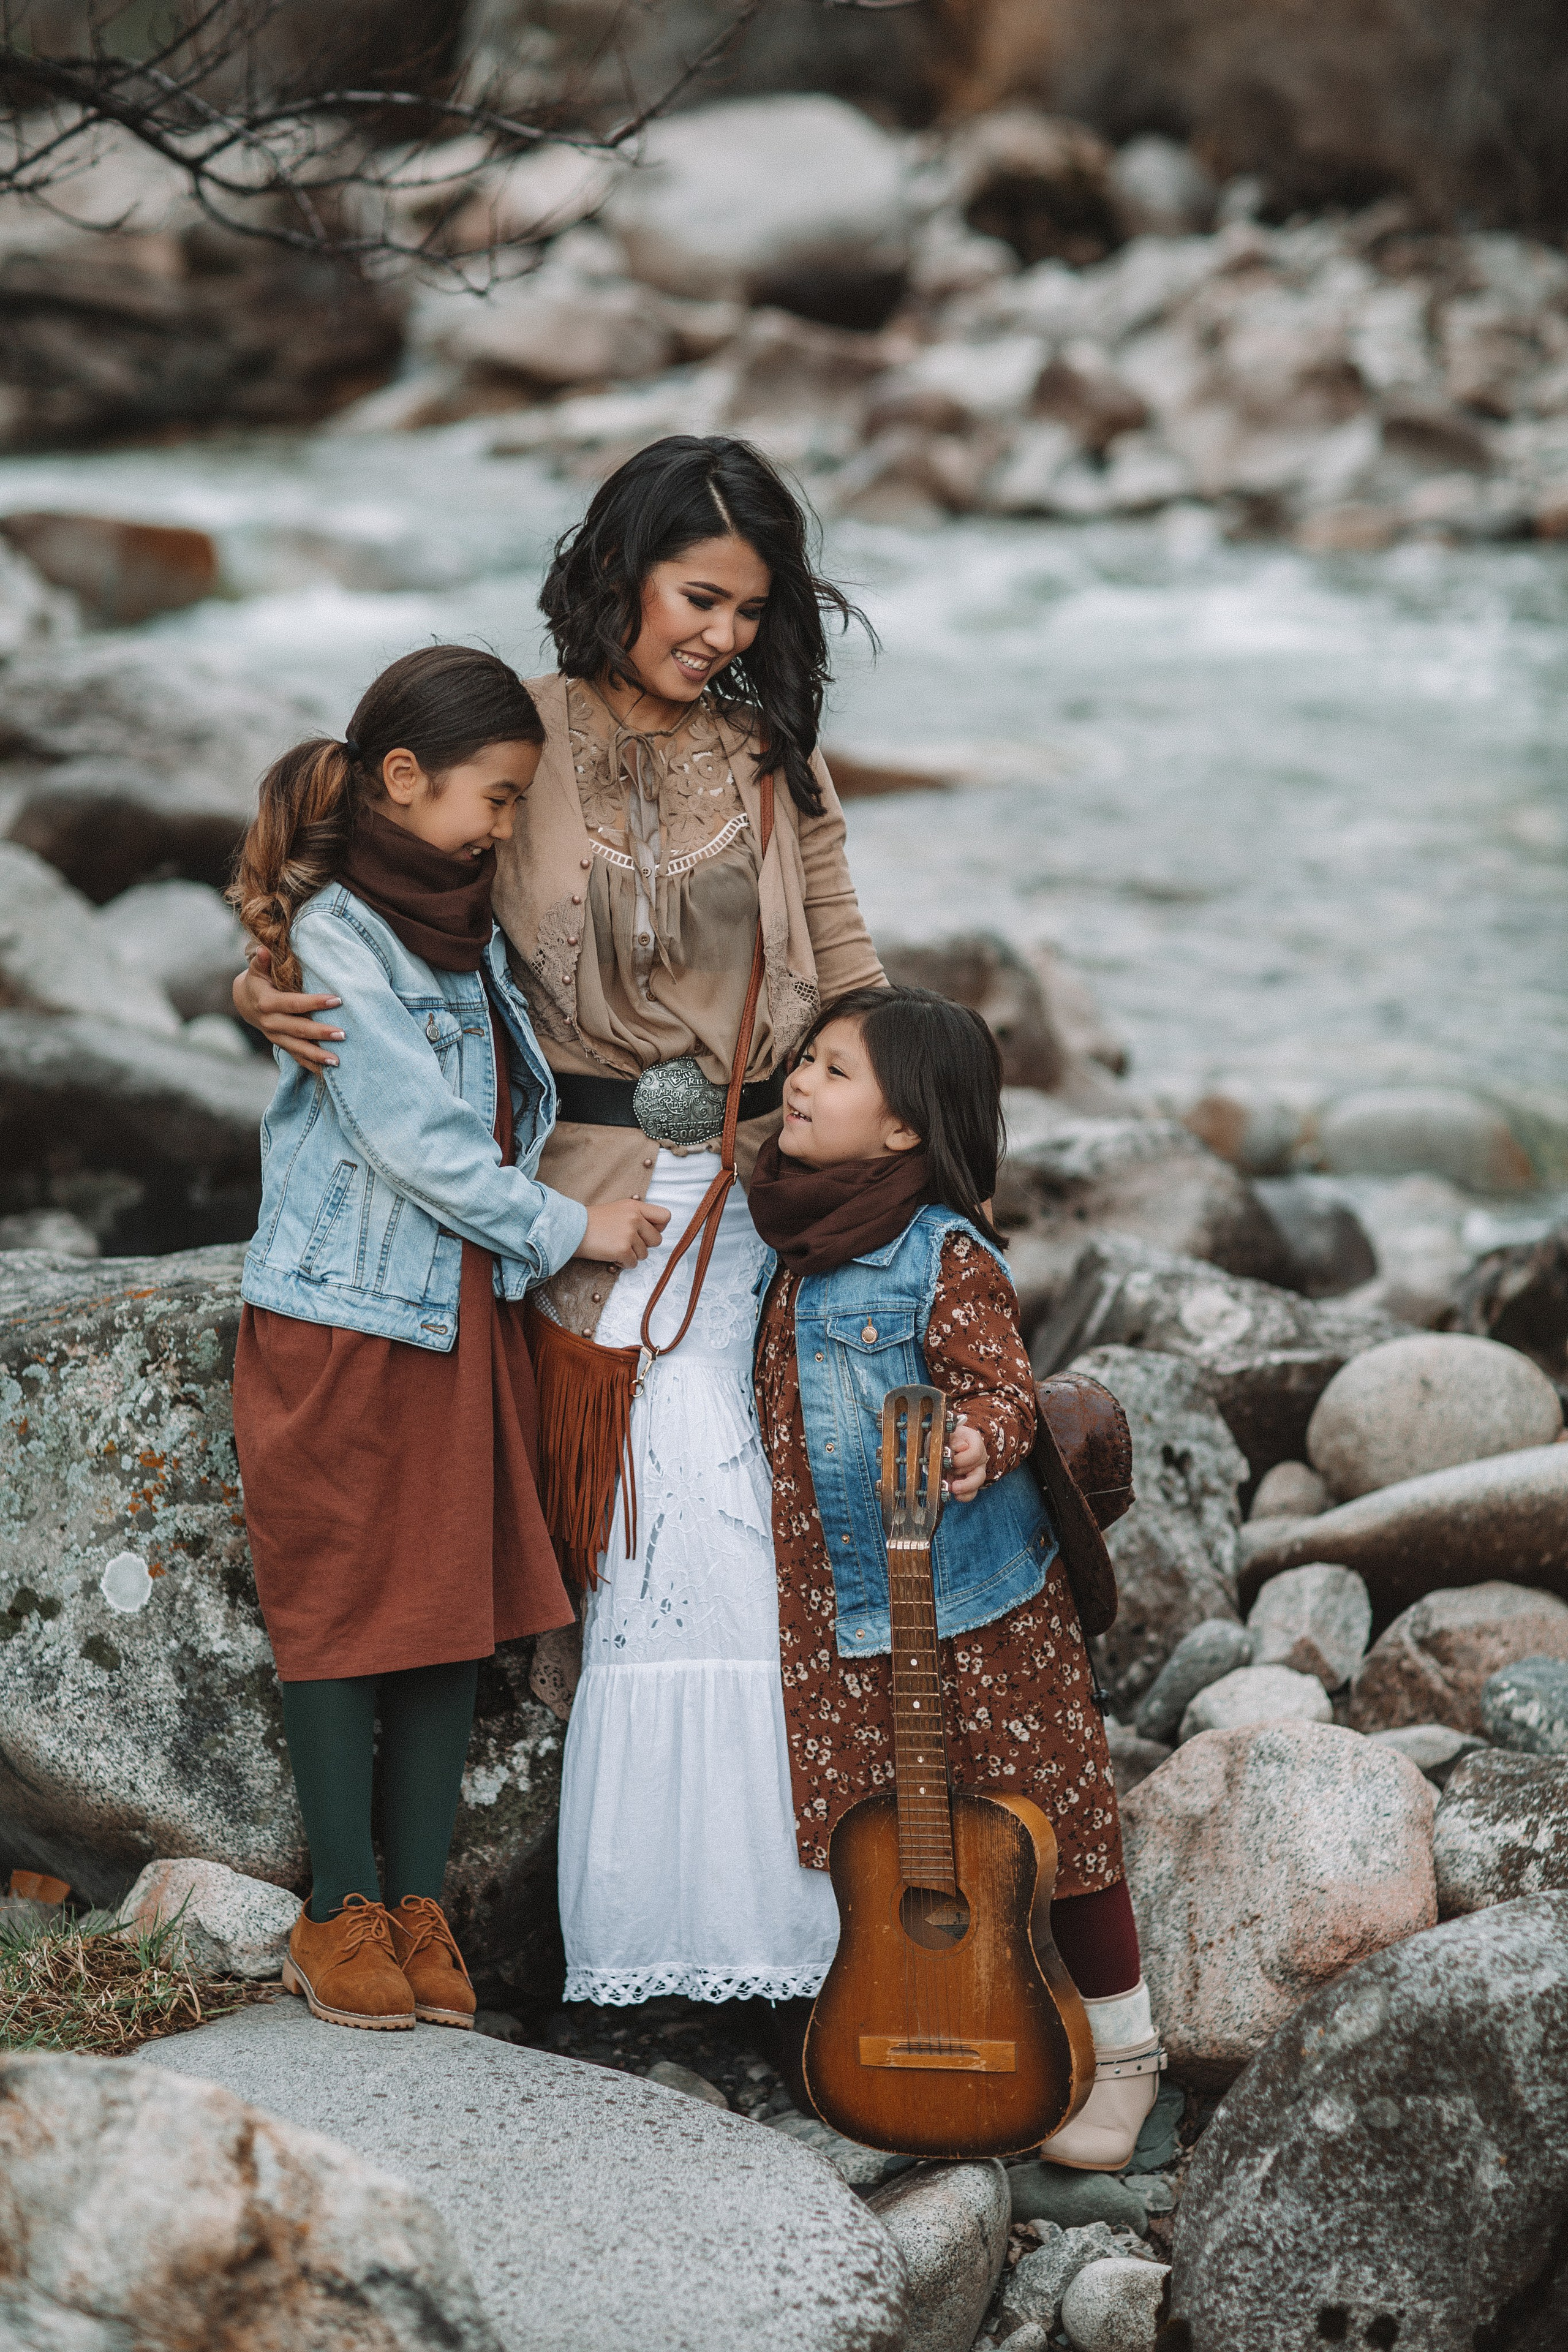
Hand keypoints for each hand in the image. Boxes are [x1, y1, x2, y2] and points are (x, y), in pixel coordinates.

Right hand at [233, 946, 344, 1070]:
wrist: (245, 1001)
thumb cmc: (258, 980)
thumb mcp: (257, 970)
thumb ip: (262, 961)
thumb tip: (264, 949)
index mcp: (267, 1002)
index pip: (294, 1003)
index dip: (314, 1002)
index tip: (337, 1000)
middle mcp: (270, 1022)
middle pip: (298, 1029)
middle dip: (320, 1033)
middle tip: (343, 1034)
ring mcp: (275, 1036)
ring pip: (297, 1048)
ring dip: (317, 1055)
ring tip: (337, 1061)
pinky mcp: (280, 1043)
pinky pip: (296, 1056)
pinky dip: (310, 1065)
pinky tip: (327, 1071)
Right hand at [576, 1198, 671, 1267]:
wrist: (571, 1229)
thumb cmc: (593, 1222)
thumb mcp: (618, 1209)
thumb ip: (636, 1217)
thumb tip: (653, 1231)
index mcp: (635, 1206)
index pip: (665, 1217)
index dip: (659, 1228)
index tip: (646, 1233)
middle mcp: (635, 1218)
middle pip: (657, 1240)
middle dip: (643, 1246)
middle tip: (626, 1243)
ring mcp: (629, 1234)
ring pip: (645, 1254)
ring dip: (631, 1255)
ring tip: (615, 1248)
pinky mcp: (622, 1249)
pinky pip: (633, 1264)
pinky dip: (623, 1264)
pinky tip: (611, 1256)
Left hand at [944, 1416, 987, 1501]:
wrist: (946, 1443)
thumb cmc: (947, 1437)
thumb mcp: (945, 1434)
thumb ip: (950, 1439)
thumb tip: (960, 1448)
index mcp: (975, 1442)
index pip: (976, 1453)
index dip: (962, 1459)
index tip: (949, 1459)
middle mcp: (979, 1458)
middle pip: (976, 1469)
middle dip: (959, 1471)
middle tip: (947, 1471)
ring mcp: (976, 1471)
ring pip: (977, 1483)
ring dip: (964, 1487)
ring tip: (953, 1488)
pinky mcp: (970, 1483)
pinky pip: (971, 1493)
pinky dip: (964, 1496)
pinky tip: (956, 1495)